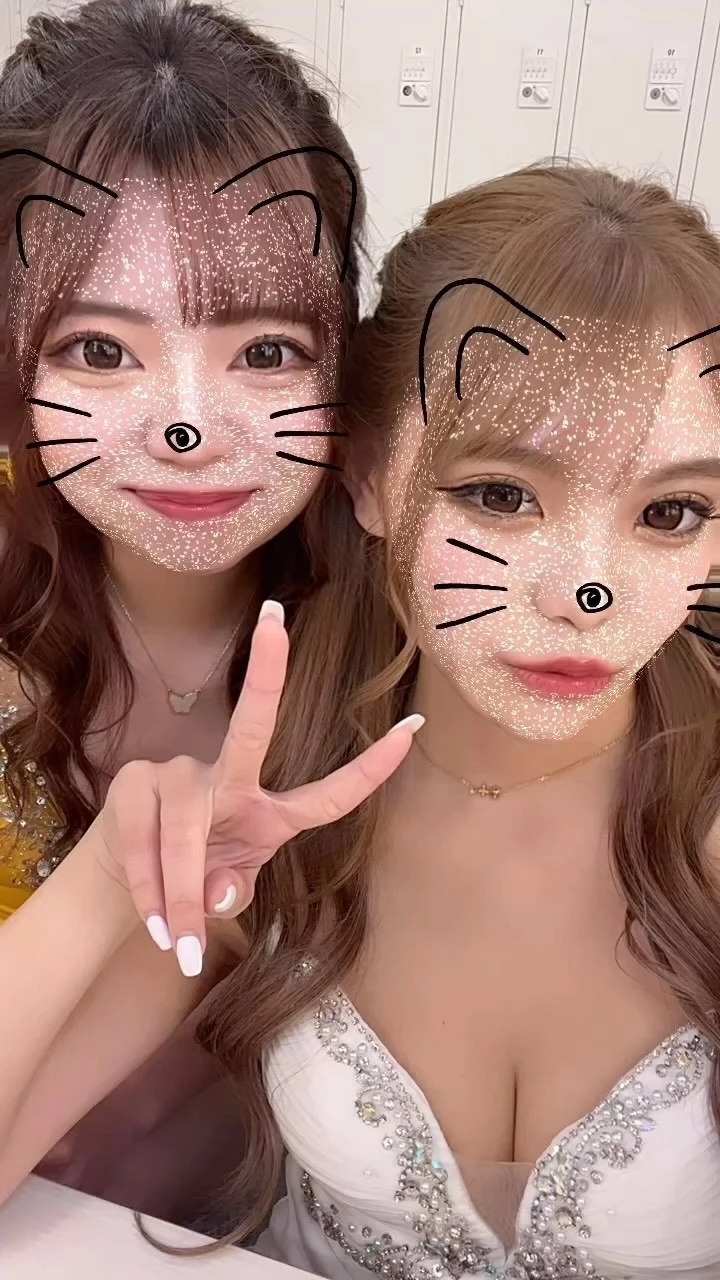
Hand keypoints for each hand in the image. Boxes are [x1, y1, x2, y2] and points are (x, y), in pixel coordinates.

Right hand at [95, 599, 423, 975]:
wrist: (124, 880)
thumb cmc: (193, 878)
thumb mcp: (224, 896)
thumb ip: (231, 895)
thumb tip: (217, 894)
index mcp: (268, 810)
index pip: (329, 793)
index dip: (371, 769)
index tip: (414, 728)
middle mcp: (228, 777)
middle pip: (251, 729)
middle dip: (266, 674)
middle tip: (274, 621)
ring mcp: (177, 773)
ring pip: (185, 832)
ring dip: (179, 896)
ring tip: (178, 946)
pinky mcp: (134, 783)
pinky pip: (144, 845)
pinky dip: (149, 895)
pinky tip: (152, 925)